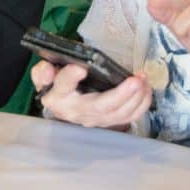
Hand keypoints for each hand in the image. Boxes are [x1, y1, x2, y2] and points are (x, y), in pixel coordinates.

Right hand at [30, 60, 150, 128]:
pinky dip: (141, 104)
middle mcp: (78, 111)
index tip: (80, 67)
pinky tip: (146, 89)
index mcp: (59, 97)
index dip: (70, 77)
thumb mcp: (43, 76)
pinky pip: (130, 117)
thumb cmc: (56, 85)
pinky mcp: (110, 122)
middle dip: (120, 94)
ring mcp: (96, 119)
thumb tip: (48, 69)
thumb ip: (42, 72)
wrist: (63, 106)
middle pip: (100, 106)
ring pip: (119, 114)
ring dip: (136, 98)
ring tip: (144, 80)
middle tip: (135, 80)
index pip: (63, 86)